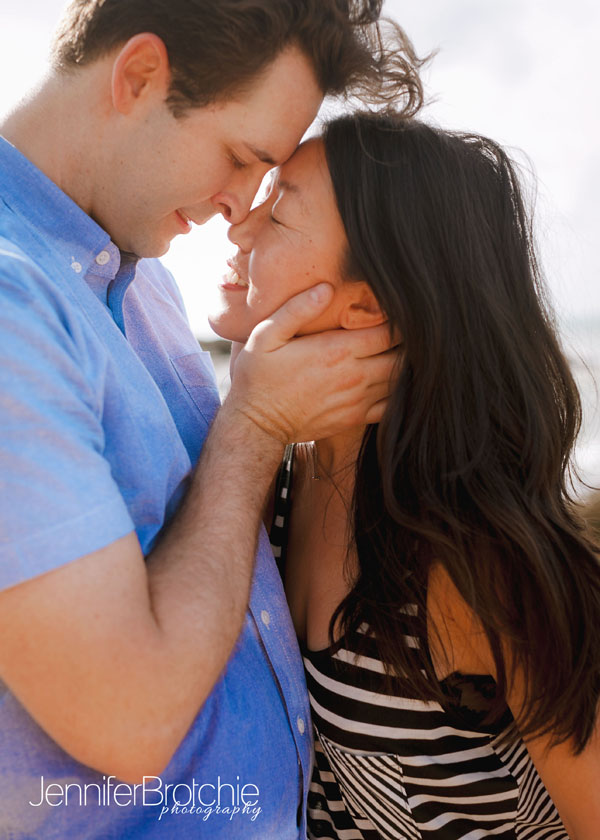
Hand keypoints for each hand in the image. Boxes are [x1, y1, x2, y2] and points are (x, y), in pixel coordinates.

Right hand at [226, 283, 398, 442]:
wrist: (256, 424)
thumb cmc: (258, 376)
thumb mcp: (266, 335)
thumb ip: (296, 309)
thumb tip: (325, 288)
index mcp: (336, 351)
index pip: (388, 331)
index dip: (398, 319)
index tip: (397, 310)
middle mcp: (354, 376)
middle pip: (401, 356)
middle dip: (407, 342)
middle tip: (405, 331)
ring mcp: (357, 400)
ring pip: (400, 381)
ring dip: (403, 366)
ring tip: (400, 352)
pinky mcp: (355, 419)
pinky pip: (391, 407)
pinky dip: (398, 394)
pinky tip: (390, 381)